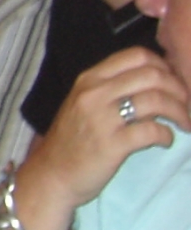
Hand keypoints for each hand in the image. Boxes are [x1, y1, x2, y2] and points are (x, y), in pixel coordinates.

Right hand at [20, 46, 188, 229]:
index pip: (136, 55)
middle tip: (185, 104)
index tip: (172, 83)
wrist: (51, 174)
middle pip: (152, 75)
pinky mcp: (112, 144)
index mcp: (89, 79)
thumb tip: (157, 80)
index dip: (164, 66)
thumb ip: (112, 89)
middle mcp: (94, 93)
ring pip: (156, 100)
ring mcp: (102, 118)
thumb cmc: (72, 140)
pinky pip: (152, 131)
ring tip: (184, 124)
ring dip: (179, 112)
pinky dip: (167, 135)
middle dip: (178, 89)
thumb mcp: (84, 103)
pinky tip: (165, 141)